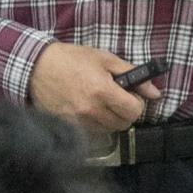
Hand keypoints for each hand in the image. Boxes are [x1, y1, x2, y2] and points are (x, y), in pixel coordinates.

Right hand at [29, 39, 157, 131]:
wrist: (37, 67)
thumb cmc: (72, 59)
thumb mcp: (105, 59)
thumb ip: (132, 74)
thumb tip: (155, 93)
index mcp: (103, 91)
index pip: (134, 111)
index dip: (137, 103)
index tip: (130, 95)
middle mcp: (91, 110)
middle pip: (124, 124)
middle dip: (125, 112)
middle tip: (116, 98)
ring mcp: (79, 122)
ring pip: (108, 130)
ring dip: (110, 119)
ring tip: (100, 102)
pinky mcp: (68, 127)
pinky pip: (92, 133)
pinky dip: (95, 124)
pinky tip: (88, 109)